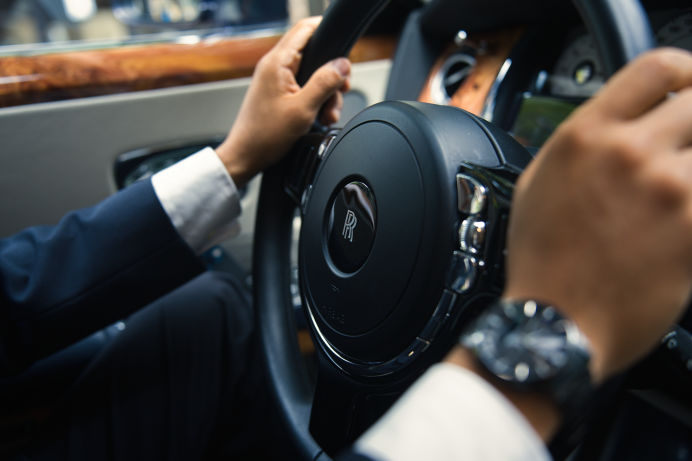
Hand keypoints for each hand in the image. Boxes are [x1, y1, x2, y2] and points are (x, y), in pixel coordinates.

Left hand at [216, 17, 350, 187]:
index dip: (327, 33)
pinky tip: (320, 117)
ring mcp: (276, 79)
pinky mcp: (278, 92)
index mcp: (277, 63)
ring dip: (326, 92)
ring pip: (312, 73)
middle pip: (314, 53)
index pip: (305, 29)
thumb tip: (342, 64)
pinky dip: (316, 100)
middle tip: (339, 92)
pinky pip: (304, 87)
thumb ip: (324, 83)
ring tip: (328, 114)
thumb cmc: (265, 136)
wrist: (246, 156)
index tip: (343, 49)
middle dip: (332, 74)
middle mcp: (275, 66)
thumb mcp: (303, 109)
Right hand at [503, 48, 691, 382]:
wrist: (553, 323)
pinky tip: (682, 214)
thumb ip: (579, 143)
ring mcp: (669, 190)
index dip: (683, 72)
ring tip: (681, 186)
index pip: (656, 67)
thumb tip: (613, 124)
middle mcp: (630, 154)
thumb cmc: (541, 262)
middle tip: (687, 147)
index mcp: (585, 136)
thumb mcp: (537, 184)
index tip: (686, 88)